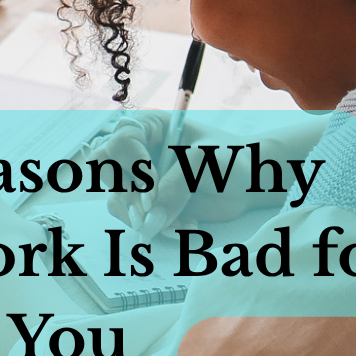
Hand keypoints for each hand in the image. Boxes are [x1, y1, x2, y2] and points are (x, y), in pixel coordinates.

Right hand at [92, 112, 259, 240]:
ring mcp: (142, 180)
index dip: (133, 166)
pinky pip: (136, 219)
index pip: (120, 142)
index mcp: (150, 127)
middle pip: (107, 171)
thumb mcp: (204, 163)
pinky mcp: (150, 204)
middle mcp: (139, 152)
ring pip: (117, 199)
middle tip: (150, 210)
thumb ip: (176, 187)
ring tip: (177, 223)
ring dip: (143, 217)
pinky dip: (156, 228)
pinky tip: (185, 226)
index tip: (153, 188)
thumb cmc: (230, 158)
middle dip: (128, 195)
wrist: (249, 182)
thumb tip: (151, 221)